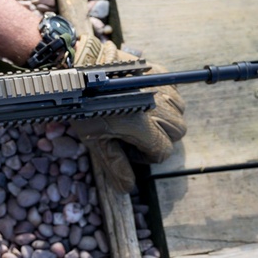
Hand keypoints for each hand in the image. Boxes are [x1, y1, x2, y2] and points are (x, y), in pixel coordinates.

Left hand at [70, 37, 186, 191]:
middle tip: (137, 134)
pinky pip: (175, 89)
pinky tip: (147, 98)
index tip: (131, 150)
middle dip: (162, 137)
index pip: (163, 151)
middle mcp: (158, 107)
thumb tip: (128, 188)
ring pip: (180, 110)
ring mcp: (160, 87)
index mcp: (143, 127)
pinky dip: (167, 97)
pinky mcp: (157, 70)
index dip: (148, 156)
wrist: (78, 69)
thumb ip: (115, 164)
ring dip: (167, 117)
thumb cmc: (82, 105)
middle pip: (177, 131)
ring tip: (143, 116)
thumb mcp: (95, 139)